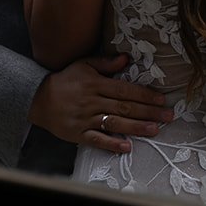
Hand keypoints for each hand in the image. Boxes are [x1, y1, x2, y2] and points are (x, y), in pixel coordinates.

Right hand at [28, 53, 174, 153]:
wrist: (37, 98)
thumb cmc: (64, 80)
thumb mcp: (83, 65)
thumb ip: (105, 63)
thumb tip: (126, 59)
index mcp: (95, 84)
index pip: (125, 90)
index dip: (144, 95)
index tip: (161, 99)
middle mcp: (92, 101)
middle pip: (125, 107)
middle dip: (148, 111)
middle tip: (168, 116)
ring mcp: (85, 119)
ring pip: (115, 123)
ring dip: (136, 127)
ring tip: (155, 130)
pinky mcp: (78, 134)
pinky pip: (97, 140)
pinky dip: (111, 143)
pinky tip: (127, 146)